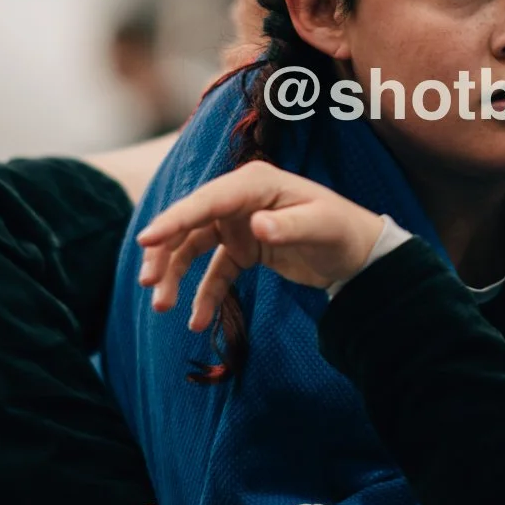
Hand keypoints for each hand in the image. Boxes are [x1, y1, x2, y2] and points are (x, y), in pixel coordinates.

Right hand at [136, 160, 384, 327]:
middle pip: (190, 224)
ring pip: (193, 248)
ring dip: (175, 275)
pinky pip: (213, 273)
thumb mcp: (319, 227)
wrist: (357, 252)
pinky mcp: (242, 249)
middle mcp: (239, 200)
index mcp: (254, 184)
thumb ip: (288, 226)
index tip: (147, 239)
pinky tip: (196, 321)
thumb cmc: (341, 230)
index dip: (174, 219)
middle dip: (165, 252)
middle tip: (148, 283)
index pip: (206, 201)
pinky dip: (203, 295)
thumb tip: (256, 227)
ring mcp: (238, 224)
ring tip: (162, 306)